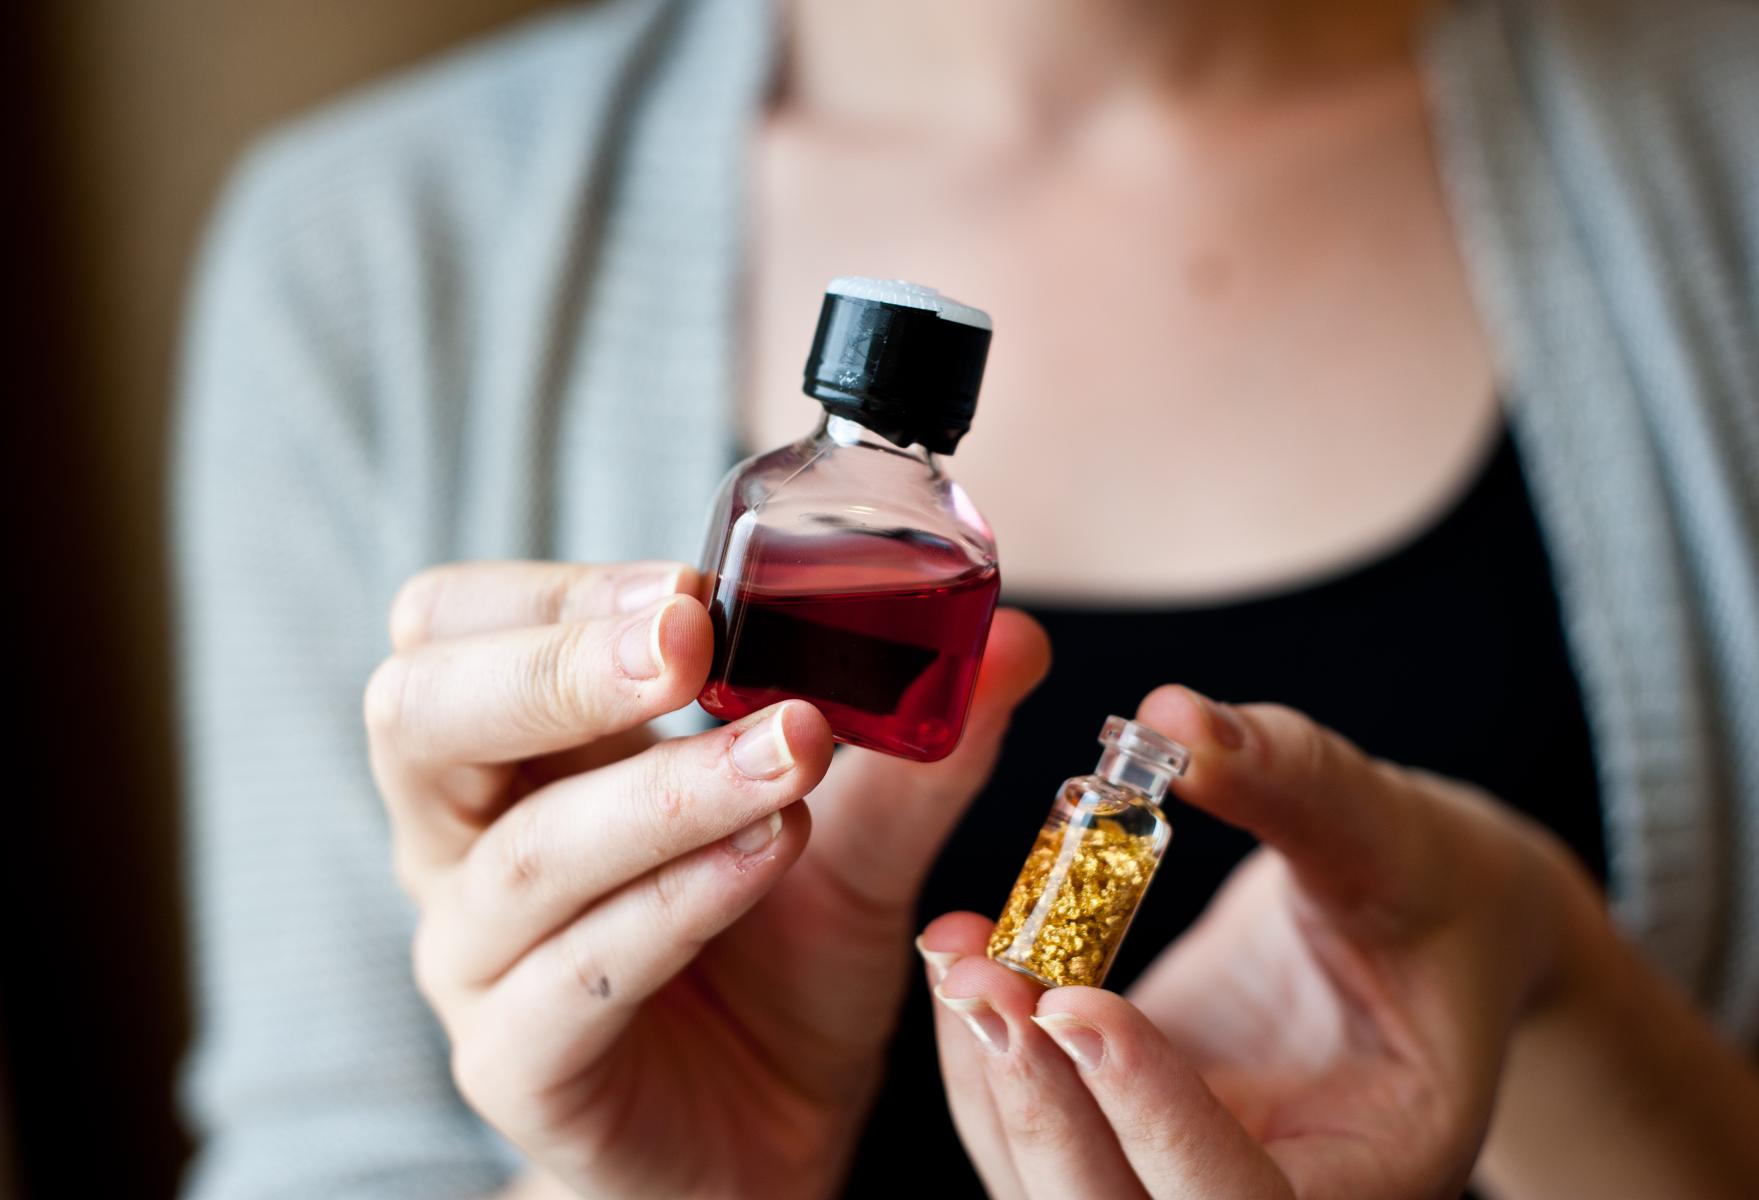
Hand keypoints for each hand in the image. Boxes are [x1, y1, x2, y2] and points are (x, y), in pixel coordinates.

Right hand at [366, 560, 1049, 1197]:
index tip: (694, 583)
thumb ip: (914, 746)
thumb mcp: (854, 841)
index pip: (454, 631)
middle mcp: (469, 848)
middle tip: (691, 637)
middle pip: (421, 716)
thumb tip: (1014, 637)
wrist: (773, 1137)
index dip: (555, 593)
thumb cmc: (777, 969)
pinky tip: (770, 856)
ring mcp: (479, 964)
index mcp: (522, 758)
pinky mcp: (521, 1068)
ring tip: (793, 753)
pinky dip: (679, 904)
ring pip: (529, 854)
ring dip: (668, 789)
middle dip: (558, 664)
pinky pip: (576, 979)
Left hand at [919, 684, 1584, 1199]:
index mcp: (1375, 1168)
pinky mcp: (1129, 1132)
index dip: (1156, 1120)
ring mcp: (1186, 1172)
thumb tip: (1177, 718)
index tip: (1078, 1001)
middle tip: (985, 980)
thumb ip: (1290, 781)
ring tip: (963, 957)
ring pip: (1058, 1192)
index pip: (1246, 1199)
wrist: (1423, 921)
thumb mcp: (1385, 832)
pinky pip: (1034, 1131)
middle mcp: (1277, 1194)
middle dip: (1045, 1114)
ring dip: (997, 1085)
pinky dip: (987, 1061)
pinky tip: (965, 960)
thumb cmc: (1433, 888)